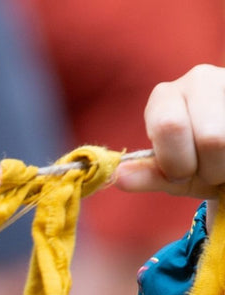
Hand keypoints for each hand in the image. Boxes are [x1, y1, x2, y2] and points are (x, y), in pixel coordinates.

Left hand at [114, 64, 224, 201]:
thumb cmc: (200, 163)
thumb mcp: (174, 176)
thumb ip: (147, 176)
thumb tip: (117, 175)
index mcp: (164, 97)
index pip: (169, 127)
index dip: (177, 162)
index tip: (182, 174)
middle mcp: (197, 79)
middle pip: (209, 137)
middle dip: (209, 167)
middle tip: (210, 171)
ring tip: (224, 161)